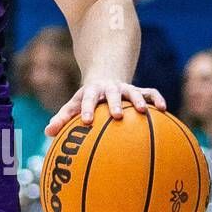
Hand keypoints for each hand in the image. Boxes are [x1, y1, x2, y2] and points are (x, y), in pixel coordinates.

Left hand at [44, 80, 165, 136]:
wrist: (104, 78)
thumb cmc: (86, 100)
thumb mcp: (73, 106)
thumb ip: (62, 118)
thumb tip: (47, 133)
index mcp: (91, 92)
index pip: (87, 99)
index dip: (87, 109)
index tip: (86, 121)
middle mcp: (109, 88)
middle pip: (111, 93)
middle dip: (114, 103)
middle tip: (117, 115)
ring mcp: (125, 88)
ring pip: (133, 91)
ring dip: (137, 100)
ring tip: (144, 112)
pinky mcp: (138, 90)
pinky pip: (150, 92)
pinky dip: (156, 98)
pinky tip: (164, 109)